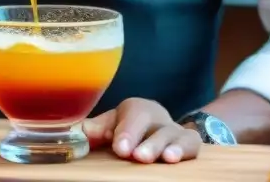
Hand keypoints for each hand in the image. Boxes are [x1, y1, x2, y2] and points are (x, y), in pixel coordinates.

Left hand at [83, 98, 201, 163]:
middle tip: (138, 156)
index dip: (128, 130)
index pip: (133, 114)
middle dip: (148, 141)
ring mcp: (175, 130)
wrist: (158, 129)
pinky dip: (185, 150)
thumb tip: (77, 132)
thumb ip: (97, 129)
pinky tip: (177, 159)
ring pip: (175, 134)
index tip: (120, 148)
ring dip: (167, 146)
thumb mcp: (113, 126)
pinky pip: (192, 144)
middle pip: (154, 124)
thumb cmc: (130, 129)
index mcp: (136, 110)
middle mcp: (157, 117)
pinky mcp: (190, 143)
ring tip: (165, 158)